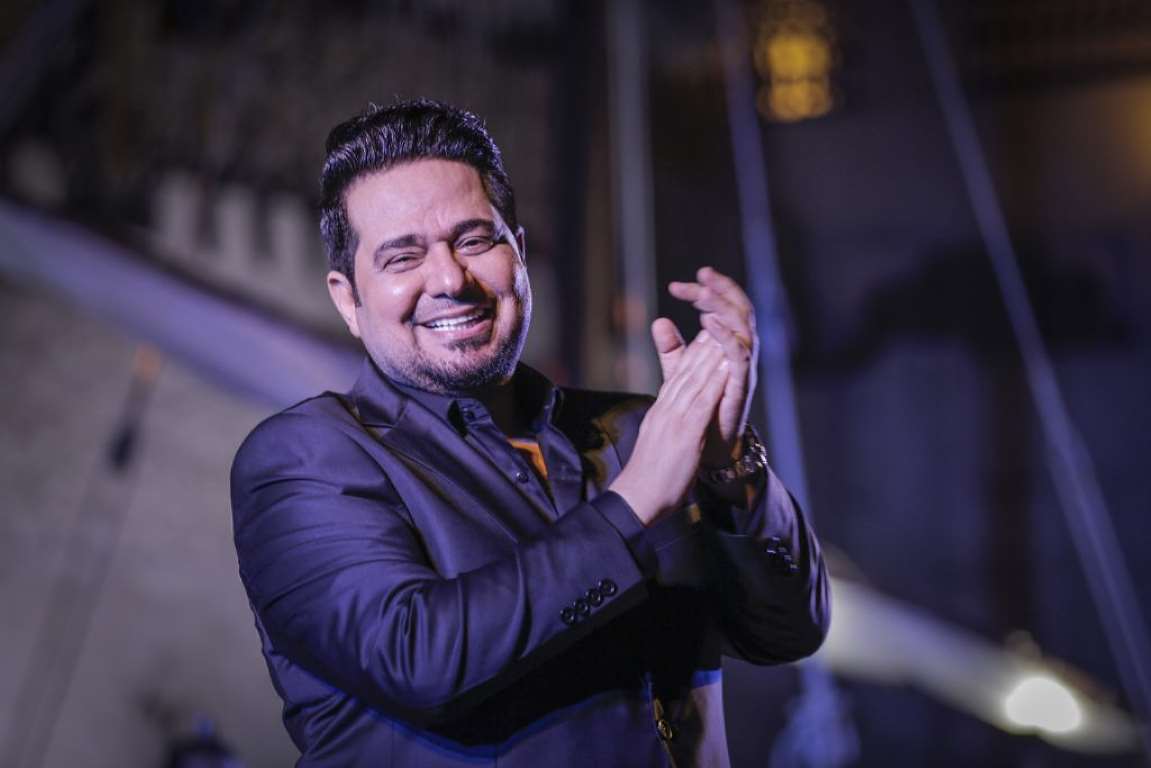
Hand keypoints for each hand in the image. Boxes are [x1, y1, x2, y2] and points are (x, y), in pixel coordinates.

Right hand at [609, 332, 728, 525]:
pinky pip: (703, 402)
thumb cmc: (649, 476)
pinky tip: (726, 369)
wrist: (638, 496)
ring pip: (695, 380)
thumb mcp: (656, 440)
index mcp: (660, 411)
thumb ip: (666, 422)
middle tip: (718, 321)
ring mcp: (675, 419)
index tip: (706, 336)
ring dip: (712, 355)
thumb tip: (672, 413)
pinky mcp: (686, 432)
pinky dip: (715, 383)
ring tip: (725, 334)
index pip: (677, 376)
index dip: (693, 354)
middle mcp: (666, 409)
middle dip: (703, 345)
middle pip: (686, 371)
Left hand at [653, 267, 757, 467]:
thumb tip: (659, 321)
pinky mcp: (740, 386)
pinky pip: (739, 355)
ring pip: (743, 326)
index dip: (703, 292)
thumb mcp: (680, 374)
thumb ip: (672, 349)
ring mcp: (742, 368)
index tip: (677, 285)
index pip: (721, 308)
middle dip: (720, 289)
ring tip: (702, 294)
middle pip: (738, 309)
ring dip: (723, 307)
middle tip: (701, 275)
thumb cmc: (699, 411)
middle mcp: (739, 353)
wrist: (706, 449)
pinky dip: (726, 336)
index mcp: (725, 347)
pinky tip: (707, 323)